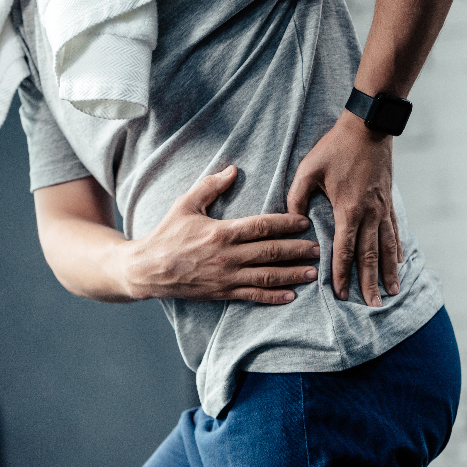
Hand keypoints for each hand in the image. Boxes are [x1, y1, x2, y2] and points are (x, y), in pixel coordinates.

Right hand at [127, 165, 320, 303]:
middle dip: (297, 250)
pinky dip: (273, 297)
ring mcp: (226, 277)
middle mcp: (228, 256)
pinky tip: (290, 296)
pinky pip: (252, 296)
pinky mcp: (222, 293)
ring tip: (312, 272)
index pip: (261, 226)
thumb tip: (233, 169)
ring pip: (266, 276)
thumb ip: (210, 186)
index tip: (304, 222)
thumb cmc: (166, 234)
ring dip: (292, 274)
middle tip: (318, 249)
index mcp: (221, 232)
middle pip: (270, 252)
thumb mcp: (185, 204)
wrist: (147, 269)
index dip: (285, 224)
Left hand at [286, 111, 403, 306]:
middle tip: (371, 306)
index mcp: (348, 209)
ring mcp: (382, 208)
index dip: (342, 274)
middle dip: (369, 283)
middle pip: (370, 256)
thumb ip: (296, 198)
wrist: (368, 128)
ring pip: (386, 248)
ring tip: (390, 293)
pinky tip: (398, 263)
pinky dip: (396, 250)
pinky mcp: (388, 202)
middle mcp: (369, 213)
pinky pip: (394, 232)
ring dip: (388, 272)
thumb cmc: (335, 148)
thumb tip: (290, 223)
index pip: (344, 250)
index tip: (341, 295)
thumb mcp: (308, 171)